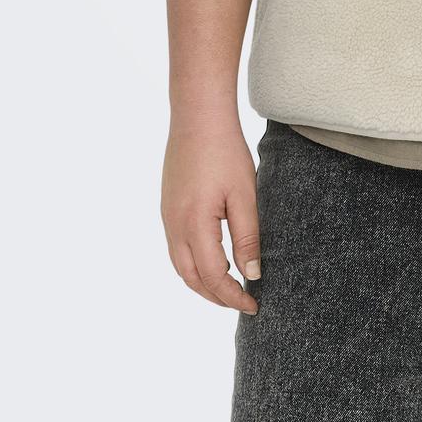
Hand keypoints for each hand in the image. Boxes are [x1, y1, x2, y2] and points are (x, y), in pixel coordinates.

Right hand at [161, 116, 260, 314]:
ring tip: (229, 288)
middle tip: (242, 303)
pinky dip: (193, 264)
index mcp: (194, 225)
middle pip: (191, 278)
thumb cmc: (225, 151)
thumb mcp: (244, 195)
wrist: (198, 116)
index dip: (233, 296)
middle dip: (215, 296)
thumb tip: (252, 274)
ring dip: (202, 283)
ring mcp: (167, 216)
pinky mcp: (168, 206)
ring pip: (180, 266)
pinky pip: (177, 248)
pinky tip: (212, 259)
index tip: (254, 305)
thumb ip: (247, 237)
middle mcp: (174, 226)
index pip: (213, 277)